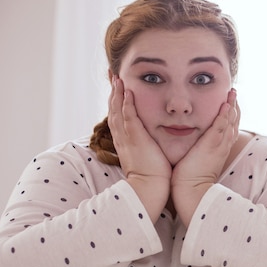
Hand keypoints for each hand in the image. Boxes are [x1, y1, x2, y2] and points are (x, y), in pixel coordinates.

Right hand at [108, 76, 170, 221]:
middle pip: (114, 110)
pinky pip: (129, 118)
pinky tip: (128, 91)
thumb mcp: (147, 158)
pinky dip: (127, 104)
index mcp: (126, 143)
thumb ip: (148, 148)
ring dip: (118, 93)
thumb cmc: (152, 178)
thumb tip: (153, 143)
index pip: (119, 117)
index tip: (118, 88)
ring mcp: (127, 138)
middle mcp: (123, 138)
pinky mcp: (135, 140)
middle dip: (113, 93)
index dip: (117, 102)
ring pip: (118, 111)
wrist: (148, 190)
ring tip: (117, 78)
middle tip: (113, 76)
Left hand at [171, 89, 239, 225]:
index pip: (228, 129)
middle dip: (234, 107)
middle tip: (234, 92)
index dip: (230, 115)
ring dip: (232, 106)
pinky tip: (226, 104)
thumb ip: (196, 151)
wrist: (191, 192)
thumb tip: (190, 146)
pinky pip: (221, 127)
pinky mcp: (211, 146)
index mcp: (218, 149)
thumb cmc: (190, 180)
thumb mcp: (196, 161)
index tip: (229, 103)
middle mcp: (222, 146)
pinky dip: (224, 115)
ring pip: (229, 122)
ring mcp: (218, 145)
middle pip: (233, 123)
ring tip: (233, 93)